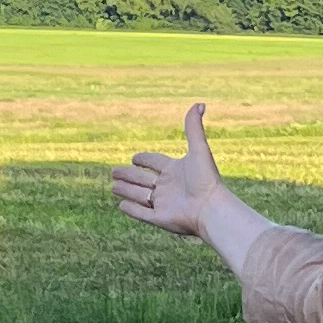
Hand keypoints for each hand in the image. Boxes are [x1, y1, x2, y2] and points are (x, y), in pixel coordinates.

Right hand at [109, 103, 227, 238]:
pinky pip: (141, 213)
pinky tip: (120, 205)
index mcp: (175, 170)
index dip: (145, 159)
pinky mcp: (159, 218)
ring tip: (112, 186)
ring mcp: (163, 203)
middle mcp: (168, 187)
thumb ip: (194, 128)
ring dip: (126, 190)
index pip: (155, 162)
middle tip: (113, 172)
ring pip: (139, 195)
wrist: (210, 208)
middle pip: (143, 179)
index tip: (134, 157)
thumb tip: (199, 103)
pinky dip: (130, 209)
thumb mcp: (198, 149)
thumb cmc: (206, 179)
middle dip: (128, 176)